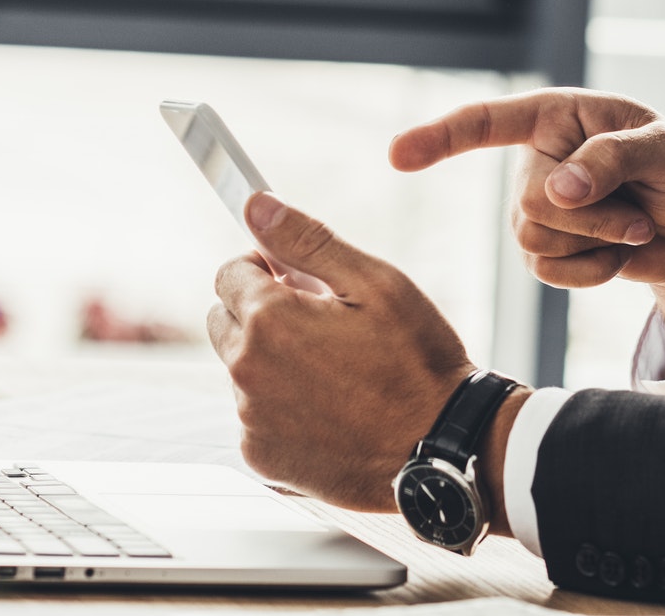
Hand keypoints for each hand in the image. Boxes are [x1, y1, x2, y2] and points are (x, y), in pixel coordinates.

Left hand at [208, 191, 523, 516]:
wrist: (441, 447)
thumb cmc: (416, 363)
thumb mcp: (374, 283)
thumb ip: (306, 240)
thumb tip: (257, 206)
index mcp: (268, 320)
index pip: (228, 274)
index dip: (264, 268)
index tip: (295, 278)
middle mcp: (247, 371)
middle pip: (223, 322)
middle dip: (260, 314)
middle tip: (320, 322)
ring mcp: (251, 420)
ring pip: (242, 372)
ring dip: (273, 362)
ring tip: (337, 371)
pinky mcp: (263, 458)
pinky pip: (256, 418)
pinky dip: (282, 409)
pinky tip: (332, 409)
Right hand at [389, 88, 664, 367]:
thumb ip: (616, 159)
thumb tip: (558, 191)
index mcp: (559, 114)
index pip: (489, 121)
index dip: (442, 137)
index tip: (398, 156)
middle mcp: (538, 156)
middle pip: (528, 203)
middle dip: (591, 219)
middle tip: (639, 216)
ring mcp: (537, 205)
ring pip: (533, 242)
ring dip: (595, 245)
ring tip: (635, 229)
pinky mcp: (548, 249)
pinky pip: (546, 272)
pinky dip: (591, 272)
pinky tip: (618, 256)